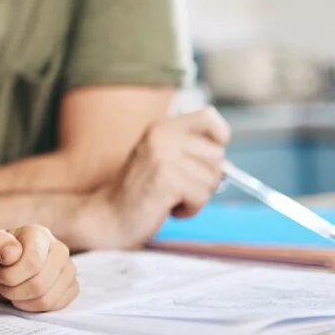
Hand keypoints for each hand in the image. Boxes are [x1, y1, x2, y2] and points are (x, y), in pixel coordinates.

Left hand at [0, 225, 77, 311]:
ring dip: (22, 301)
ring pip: (47, 298)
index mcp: (40, 234)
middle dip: (13, 291)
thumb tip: (11, 254)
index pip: (32, 262)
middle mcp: (60, 249)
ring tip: (9, 292)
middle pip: (40, 284)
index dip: (10, 276)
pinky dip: (33, 307)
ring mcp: (69, 269)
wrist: (5, 263)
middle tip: (0, 287)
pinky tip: (23, 297)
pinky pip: (55, 306)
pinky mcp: (73, 286)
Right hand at [81, 107, 230, 248]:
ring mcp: (163, 156)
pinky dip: (190, 209)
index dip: (218, 138)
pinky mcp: (166, 179)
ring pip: (212, 179)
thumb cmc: (139, 193)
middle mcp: (162, 136)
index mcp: (161, 128)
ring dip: (197, 197)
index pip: (209, 117)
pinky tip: (168, 208)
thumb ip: (189, 152)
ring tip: (171, 198)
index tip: (205, 158)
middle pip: (217, 155)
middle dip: (207, 178)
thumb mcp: (161, 160)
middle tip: (180, 188)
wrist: (108, 217)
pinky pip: (201, 196)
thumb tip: (226, 161)